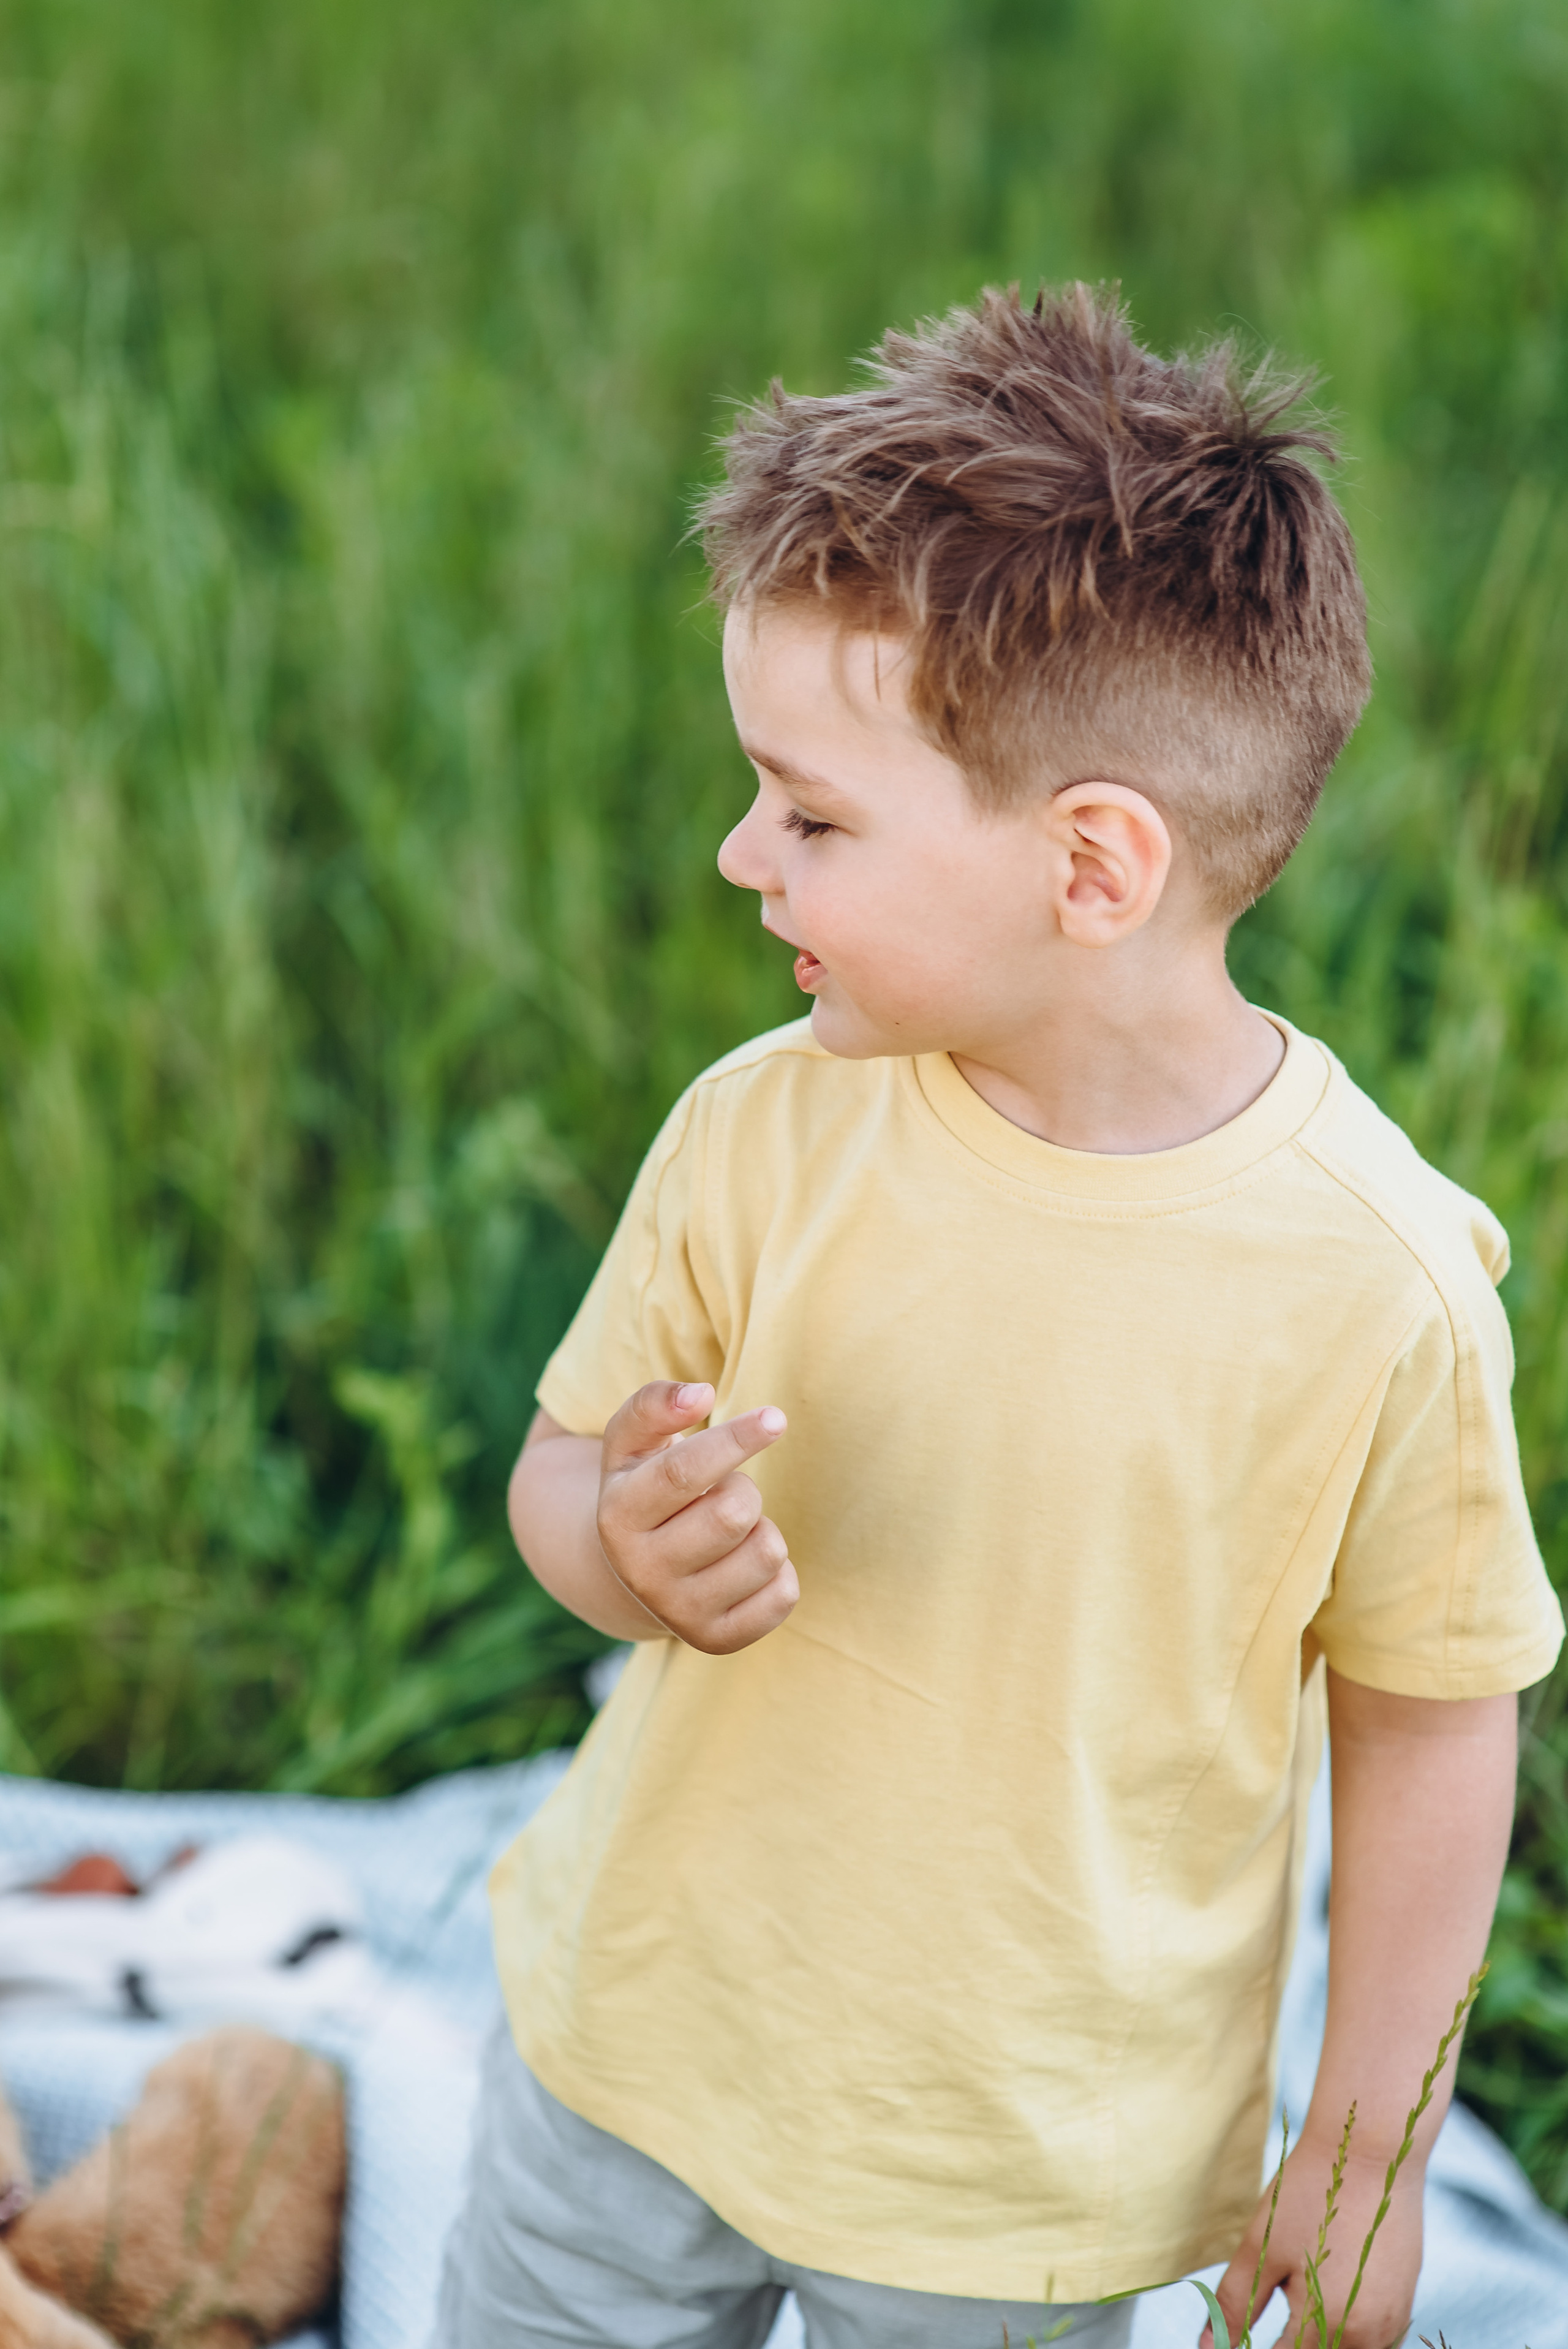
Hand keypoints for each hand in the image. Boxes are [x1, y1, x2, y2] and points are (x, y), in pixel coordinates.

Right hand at [596, 1381, 796, 1653]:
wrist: (628, 1574)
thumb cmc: (643, 1490)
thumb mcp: (631, 1444)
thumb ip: (655, 1405)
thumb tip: (700, 1394)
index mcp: (617, 1516)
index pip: (684, 1473)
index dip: (735, 1440)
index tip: (776, 1418)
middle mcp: (641, 1572)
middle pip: (733, 1512)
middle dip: (744, 1489)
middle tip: (724, 1492)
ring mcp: (678, 1613)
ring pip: (766, 1552)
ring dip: (761, 1528)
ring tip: (729, 1531)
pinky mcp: (716, 1640)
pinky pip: (784, 1595)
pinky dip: (778, 1571)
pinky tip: (742, 1565)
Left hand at [1204, 2133, 1421, 2348]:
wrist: (1370, 2151)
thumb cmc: (1310, 2193)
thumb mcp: (1261, 2247)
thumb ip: (1234, 2305)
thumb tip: (1206, 2346)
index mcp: (1329, 2325)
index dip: (1253, 2348)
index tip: (1240, 2333)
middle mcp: (1369, 2336)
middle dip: (1289, 2342)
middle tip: (1276, 2294)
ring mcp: (1393, 2322)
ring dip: (1318, 2338)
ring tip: (1299, 2295)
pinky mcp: (1404, 2304)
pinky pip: (1372, 2340)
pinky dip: (1346, 2331)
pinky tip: (1329, 2295)